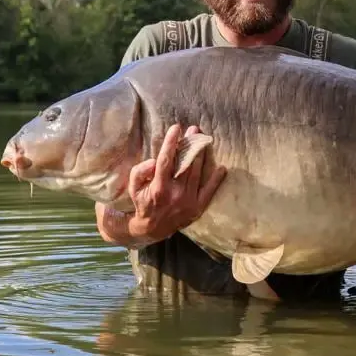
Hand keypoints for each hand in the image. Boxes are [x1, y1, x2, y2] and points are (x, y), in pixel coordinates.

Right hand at [126, 123, 225, 245]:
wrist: (153, 228)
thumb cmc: (143, 202)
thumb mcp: (133, 188)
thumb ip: (139, 172)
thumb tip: (154, 161)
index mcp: (158, 187)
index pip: (166, 160)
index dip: (171, 143)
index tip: (176, 128)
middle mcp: (175, 193)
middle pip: (185, 164)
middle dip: (190, 144)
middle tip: (195, 130)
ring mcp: (188, 201)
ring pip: (197, 173)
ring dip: (202, 155)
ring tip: (205, 140)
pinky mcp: (197, 208)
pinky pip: (209, 192)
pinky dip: (216, 180)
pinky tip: (222, 168)